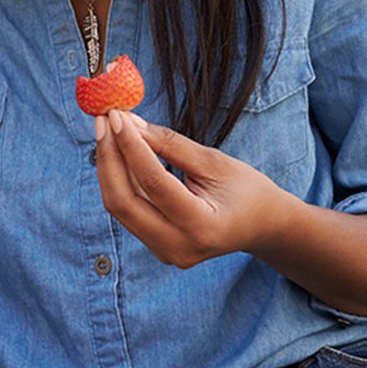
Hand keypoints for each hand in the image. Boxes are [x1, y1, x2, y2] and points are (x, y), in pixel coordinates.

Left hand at [95, 110, 300, 267]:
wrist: (263, 226)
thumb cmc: (247, 190)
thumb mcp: (215, 162)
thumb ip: (171, 145)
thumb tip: (131, 124)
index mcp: (203, 226)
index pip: (154, 182)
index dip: (131, 146)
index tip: (116, 116)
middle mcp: (179, 246)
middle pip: (123, 201)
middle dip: (109, 157)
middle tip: (103, 121)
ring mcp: (165, 252)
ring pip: (119, 206)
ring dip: (109, 166)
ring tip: (107, 130)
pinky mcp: (156, 246)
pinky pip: (128, 211)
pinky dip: (119, 180)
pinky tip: (118, 152)